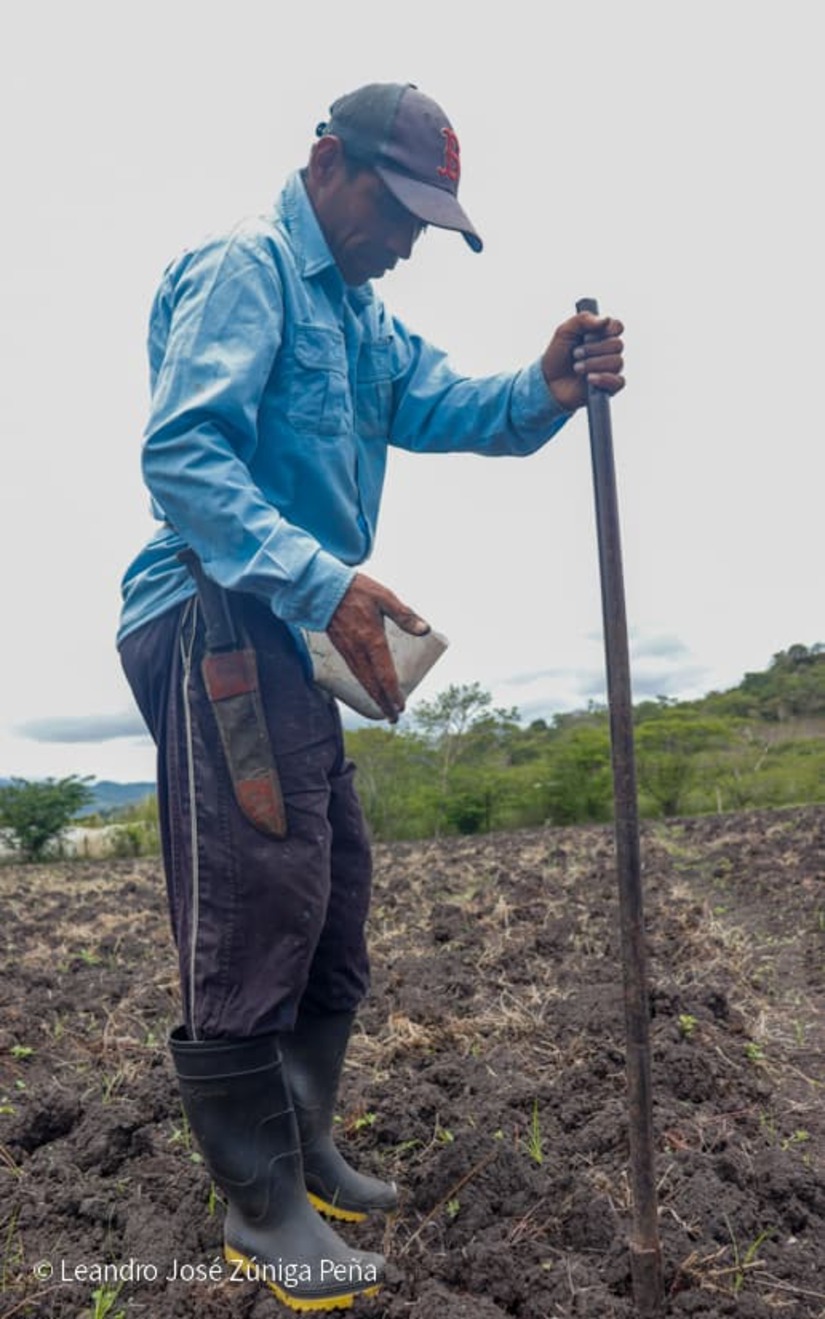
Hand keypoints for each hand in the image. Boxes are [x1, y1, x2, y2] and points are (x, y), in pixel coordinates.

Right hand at [327, 573, 429, 721]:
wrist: (321, 587)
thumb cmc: (355, 589)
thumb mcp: (384, 597)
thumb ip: (404, 615)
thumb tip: (425, 629)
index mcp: (372, 640)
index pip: (385, 674)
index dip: (393, 693)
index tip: (401, 706)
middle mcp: (359, 650)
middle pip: (373, 684)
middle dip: (384, 703)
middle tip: (394, 718)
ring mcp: (348, 650)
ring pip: (362, 680)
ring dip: (373, 697)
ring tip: (383, 710)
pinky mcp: (341, 647)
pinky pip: (354, 672)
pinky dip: (363, 685)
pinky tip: (368, 687)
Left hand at [541, 312, 624, 412]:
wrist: (548, 381)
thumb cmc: (558, 355)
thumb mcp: (565, 331)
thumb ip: (583, 320)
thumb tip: (606, 320)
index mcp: (602, 335)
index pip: (617, 327)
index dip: (607, 330)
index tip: (588, 334)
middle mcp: (609, 352)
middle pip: (617, 345)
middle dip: (594, 349)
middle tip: (575, 354)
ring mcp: (610, 370)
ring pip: (617, 362)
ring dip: (593, 364)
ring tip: (577, 368)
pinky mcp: (609, 388)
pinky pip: (619, 382)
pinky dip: (604, 379)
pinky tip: (589, 379)